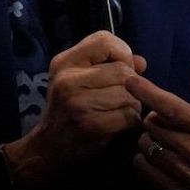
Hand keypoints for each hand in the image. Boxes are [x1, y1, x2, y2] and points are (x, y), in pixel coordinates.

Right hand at [3, 31, 146, 184]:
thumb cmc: (68, 110)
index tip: (121, 68)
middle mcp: (68, 79)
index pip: (104, 40)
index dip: (122, 52)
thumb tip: (141, 62)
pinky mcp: (91, 125)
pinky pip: (129, 115)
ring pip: (129, 94)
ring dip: (133, 104)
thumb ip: (109, 65)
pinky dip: (131, 120)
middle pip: (122, 70)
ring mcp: (78, 102)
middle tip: (122, 97)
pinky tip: (120, 124)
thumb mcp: (79, 79)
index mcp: (64, 62)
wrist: (48, 148)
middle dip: (131, 85)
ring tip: (120, 111)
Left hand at [125, 60, 189, 189]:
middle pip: (152, 124)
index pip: (171, 107)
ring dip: (149, 138)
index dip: (149, 93)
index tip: (130, 81)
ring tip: (162, 137)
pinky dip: (143, 157)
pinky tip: (156, 154)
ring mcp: (181, 170)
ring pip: (145, 144)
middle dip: (153, 118)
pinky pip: (140, 164)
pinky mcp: (169, 186)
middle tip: (165, 120)